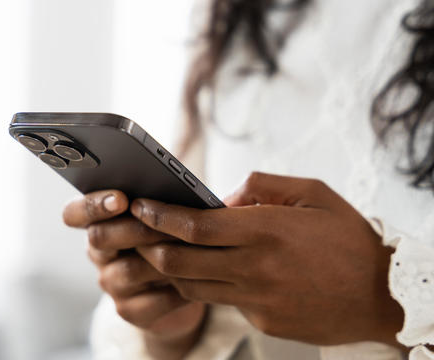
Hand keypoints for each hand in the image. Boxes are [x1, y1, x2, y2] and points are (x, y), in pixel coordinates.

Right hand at [62, 190, 205, 358]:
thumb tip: (169, 187)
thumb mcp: (165, 215)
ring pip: (128, 270)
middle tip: (163, 223)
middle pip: (99, 238)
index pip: (73, 213)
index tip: (120, 199)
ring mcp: (111, 283)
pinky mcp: (129, 311)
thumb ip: (157, 202)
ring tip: (190, 248)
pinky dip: (175, 289)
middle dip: (135, 228)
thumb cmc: (176, 237)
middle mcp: (99, 253)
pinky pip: (149, 301)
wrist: (189, 286)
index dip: (92, 205)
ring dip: (160, 258)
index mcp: (99, 222)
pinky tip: (194, 278)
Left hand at [131, 172, 404, 346]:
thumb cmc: (350, 241)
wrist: (385, 296)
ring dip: (173, 269)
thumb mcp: (314, 195)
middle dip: (151, 247)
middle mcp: (255, 267)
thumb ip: (263, 187)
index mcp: (266, 230)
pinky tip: (215, 272)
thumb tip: (223, 197)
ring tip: (167, 251)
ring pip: (193, 286)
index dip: (160, 216)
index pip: (194, 225)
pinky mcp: (262, 320)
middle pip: (180, 261)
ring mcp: (257, 299)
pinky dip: (210, 285)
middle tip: (141, 233)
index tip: (140, 206)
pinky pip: (223, 301)